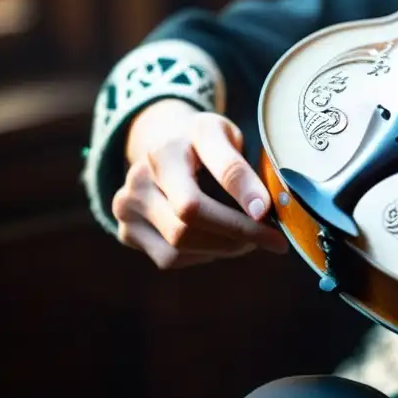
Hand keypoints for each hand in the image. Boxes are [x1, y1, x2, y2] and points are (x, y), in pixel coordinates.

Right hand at [112, 99, 287, 269]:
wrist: (162, 149)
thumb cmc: (205, 146)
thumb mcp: (228, 139)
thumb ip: (243, 169)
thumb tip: (263, 210)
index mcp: (175, 143)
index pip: (217, 169)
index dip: (244, 192)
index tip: (268, 214)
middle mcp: (142, 173)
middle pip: (192, 213)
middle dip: (239, 232)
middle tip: (272, 238)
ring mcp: (127, 204)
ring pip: (180, 244)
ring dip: (223, 247)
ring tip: (246, 237)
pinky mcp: (125, 231)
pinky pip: (170, 258)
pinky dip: (202, 254)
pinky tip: (215, 239)